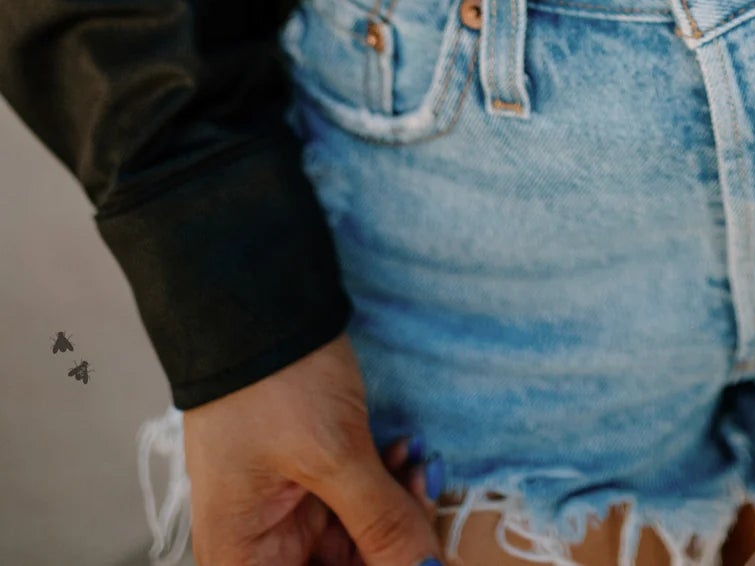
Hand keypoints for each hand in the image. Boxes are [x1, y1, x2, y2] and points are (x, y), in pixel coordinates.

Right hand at [182, 331, 444, 565]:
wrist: (256, 299)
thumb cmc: (271, 378)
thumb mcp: (331, 453)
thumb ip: (381, 522)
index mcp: (243, 558)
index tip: (420, 558)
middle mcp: (260, 545)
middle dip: (393, 545)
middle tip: (427, 498)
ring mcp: (287, 510)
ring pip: (358, 540)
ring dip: (398, 508)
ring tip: (420, 465)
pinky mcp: (311, 477)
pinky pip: (359, 501)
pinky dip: (386, 481)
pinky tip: (406, 451)